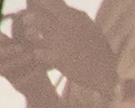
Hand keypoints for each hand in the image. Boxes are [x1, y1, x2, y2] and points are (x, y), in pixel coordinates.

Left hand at [0, 0, 116, 90]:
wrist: (106, 73)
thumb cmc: (98, 50)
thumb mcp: (89, 26)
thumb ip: (73, 15)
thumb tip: (60, 5)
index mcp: (72, 17)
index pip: (47, 2)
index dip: (38, 4)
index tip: (36, 8)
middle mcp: (64, 27)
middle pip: (34, 16)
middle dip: (28, 18)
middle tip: (28, 23)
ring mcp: (59, 43)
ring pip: (31, 32)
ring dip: (29, 34)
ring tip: (32, 38)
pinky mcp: (57, 59)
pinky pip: (36, 52)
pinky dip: (37, 54)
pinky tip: (41, 56)